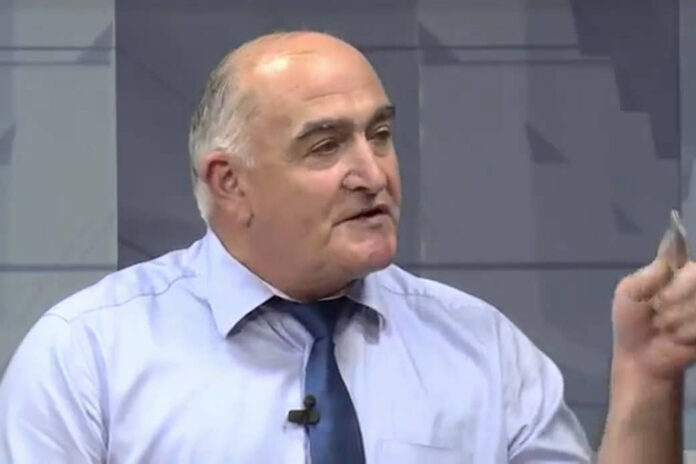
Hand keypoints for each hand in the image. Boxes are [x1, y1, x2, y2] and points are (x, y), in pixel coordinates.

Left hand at [612, 257, 695, 380]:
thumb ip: (652, 271)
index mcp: (677, 273)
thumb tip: (670, 243)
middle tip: (658, 311)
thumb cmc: (632, 322)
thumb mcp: (630, 291)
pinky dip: (686, 332)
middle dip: (672, 298)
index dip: (679, 279)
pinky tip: (677, 338)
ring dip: (677, 318)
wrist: (641, 356)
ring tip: (666, 328)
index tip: (662, 291)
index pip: (690, 264)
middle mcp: (695, 286)